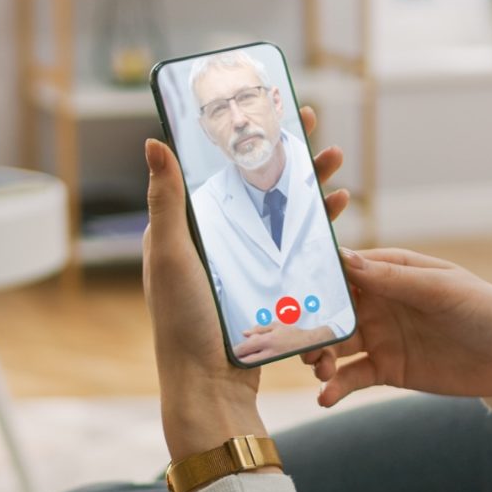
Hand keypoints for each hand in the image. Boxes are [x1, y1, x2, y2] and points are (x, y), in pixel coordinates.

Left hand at [144, 106, 348, 460]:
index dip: (249, 135)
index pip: (225, 168)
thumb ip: (167, 201)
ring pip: (286, 212)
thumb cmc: (183, 321)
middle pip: (262, 184)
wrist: (211, 385)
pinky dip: (319, 228)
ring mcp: (249, 262)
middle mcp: (222, 239)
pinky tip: (337, 213)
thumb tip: (154, 142)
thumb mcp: (173, 255)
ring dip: (312, 186)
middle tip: (314, 123)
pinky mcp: (272, 285)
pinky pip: (299, 247)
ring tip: (337, 164)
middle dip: (291, 152)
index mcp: (193, 226)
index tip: (271, 107)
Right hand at [303, 249, 491, 407]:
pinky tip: (325, 397)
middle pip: (328, 310)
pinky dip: (335, 387)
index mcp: (388, 272)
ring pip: (334, 345)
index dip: (313, 278)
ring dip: (317, 355)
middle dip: (307, 324)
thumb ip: (393, 278)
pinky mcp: (386, 369)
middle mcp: (377, 302)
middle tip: (295, 340)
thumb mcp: (440, 288)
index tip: (287, 291)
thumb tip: (345, 258)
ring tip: (319, 369)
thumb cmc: (480, 306)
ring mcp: (379, 336)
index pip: (341, 270)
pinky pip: (352, 377)